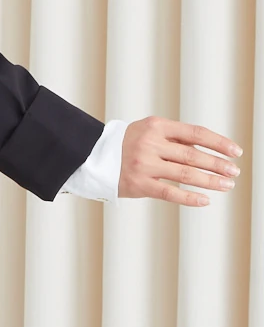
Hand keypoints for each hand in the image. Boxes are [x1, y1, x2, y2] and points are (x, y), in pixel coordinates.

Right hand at [119, 116, 243, 204]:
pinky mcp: (138, 184)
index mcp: (157, 126)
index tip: (235, 152)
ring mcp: (144, 165)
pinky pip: (169, 192)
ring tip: (226, 185)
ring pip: (185, 174)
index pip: (196, 133)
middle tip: (234, 172)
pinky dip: (189, 197)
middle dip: (218, 164)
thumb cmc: (127, 144)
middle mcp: (150, 144)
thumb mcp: (149, 131)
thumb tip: (209, 150)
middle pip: (193, 154)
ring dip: (210, 180)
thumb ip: (175, 138)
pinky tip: (204, 200)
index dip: (218, 143)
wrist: (92, 156)